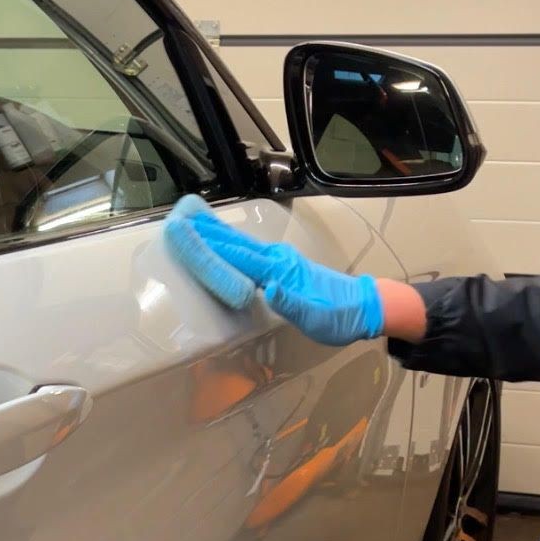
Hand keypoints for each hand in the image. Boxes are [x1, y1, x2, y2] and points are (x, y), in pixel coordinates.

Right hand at [163, 195, 382, 346]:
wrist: (364, 306)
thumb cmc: (341, 316)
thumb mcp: (319, 319)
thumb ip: (293, 304)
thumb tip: (270, 290)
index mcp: (280, 271)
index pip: (238, 257)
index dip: (211, 248)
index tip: (185, 236)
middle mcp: (277, 259)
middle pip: (234, 243)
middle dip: (204, 233)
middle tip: (175, 221)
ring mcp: (279, 259)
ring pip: (239, 243)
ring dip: (213, 234)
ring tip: (188, 223)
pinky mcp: (280, 265)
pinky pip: (246, 250)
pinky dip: (227, 242)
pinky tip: (219, 241)